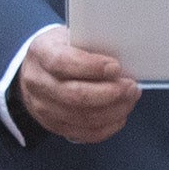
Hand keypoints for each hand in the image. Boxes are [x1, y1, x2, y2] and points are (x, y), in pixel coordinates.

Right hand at [16, 27, 138, 143]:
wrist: (38, 71)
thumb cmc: (63, 50)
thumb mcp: (71, 36)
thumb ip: (91, 44)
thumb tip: (124, 55)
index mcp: (41, 53)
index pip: (63, 62)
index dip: (92, 67)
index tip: (116, 67)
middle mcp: (38, 82)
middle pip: (75, 95)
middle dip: (110, 93)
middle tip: (130, 86)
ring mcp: (43, 107)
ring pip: (83, 117)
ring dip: (114, 110)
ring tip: (130, 98)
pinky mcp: (54, 125)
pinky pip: (85, 133)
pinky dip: (108, 126)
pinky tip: (120, 114)